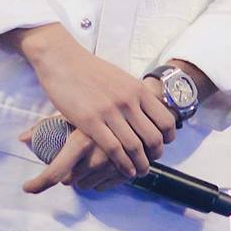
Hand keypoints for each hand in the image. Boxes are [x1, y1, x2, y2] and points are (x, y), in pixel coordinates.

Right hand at [18, 33, 177, 183]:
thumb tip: (147, 110)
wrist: (62, 59)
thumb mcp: (120, 78)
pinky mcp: (90, 121)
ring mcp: (110, 111)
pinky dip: (123, 164)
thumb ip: (134, 94)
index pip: (166, 120)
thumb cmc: (90, 70)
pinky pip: (113, 149)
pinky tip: (125, 170)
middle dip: (155, 154)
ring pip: (135, 147)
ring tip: (140, 171)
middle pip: (154, 137)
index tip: (162, 145)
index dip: (168, 138)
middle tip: (151, 161)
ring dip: (140, 165)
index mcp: (137, 89)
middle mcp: (128, 100)